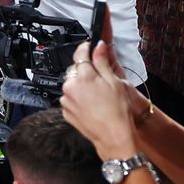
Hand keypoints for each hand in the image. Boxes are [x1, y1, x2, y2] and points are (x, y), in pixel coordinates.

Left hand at [59, 40, 137, 160]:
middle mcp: (70, 87)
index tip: (89, 46)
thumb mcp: (114, 82)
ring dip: (81, 85)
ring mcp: (66, 100)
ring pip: (72, 84)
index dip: (86, 48)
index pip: (80, 54)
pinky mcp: (65, 111)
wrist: (113, 136)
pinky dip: (78, 98)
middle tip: (100, 77)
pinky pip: (70, 98)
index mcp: (82, 77)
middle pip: (75, 70)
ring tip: (97, 95)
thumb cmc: (117, 111)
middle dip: (85, 70)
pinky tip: (92, 104)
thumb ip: (102, 62)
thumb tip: (98, 46)